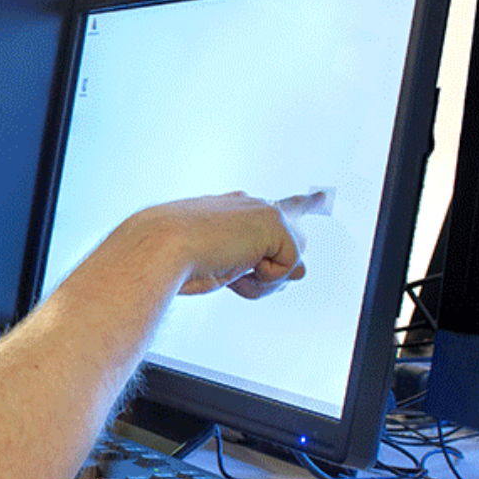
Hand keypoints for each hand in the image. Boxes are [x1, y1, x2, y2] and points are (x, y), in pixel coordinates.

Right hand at [137, 191, 320, 299]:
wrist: (157, 249)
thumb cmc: (172, 258)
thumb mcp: (220, 264)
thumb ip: (259, 264)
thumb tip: (302, 272)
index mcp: (231, 210)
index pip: (275, 207)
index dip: (301, 205)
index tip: (320, 197)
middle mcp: (250, 206)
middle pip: (294, 242)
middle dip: (275, 270)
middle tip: (237, 276)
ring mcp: (264, 212)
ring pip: (293, 259)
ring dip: (265, 279)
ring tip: (229, 274)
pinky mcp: (275, 224)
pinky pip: (288, 269)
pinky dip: (263, 280)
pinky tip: (236, 270)